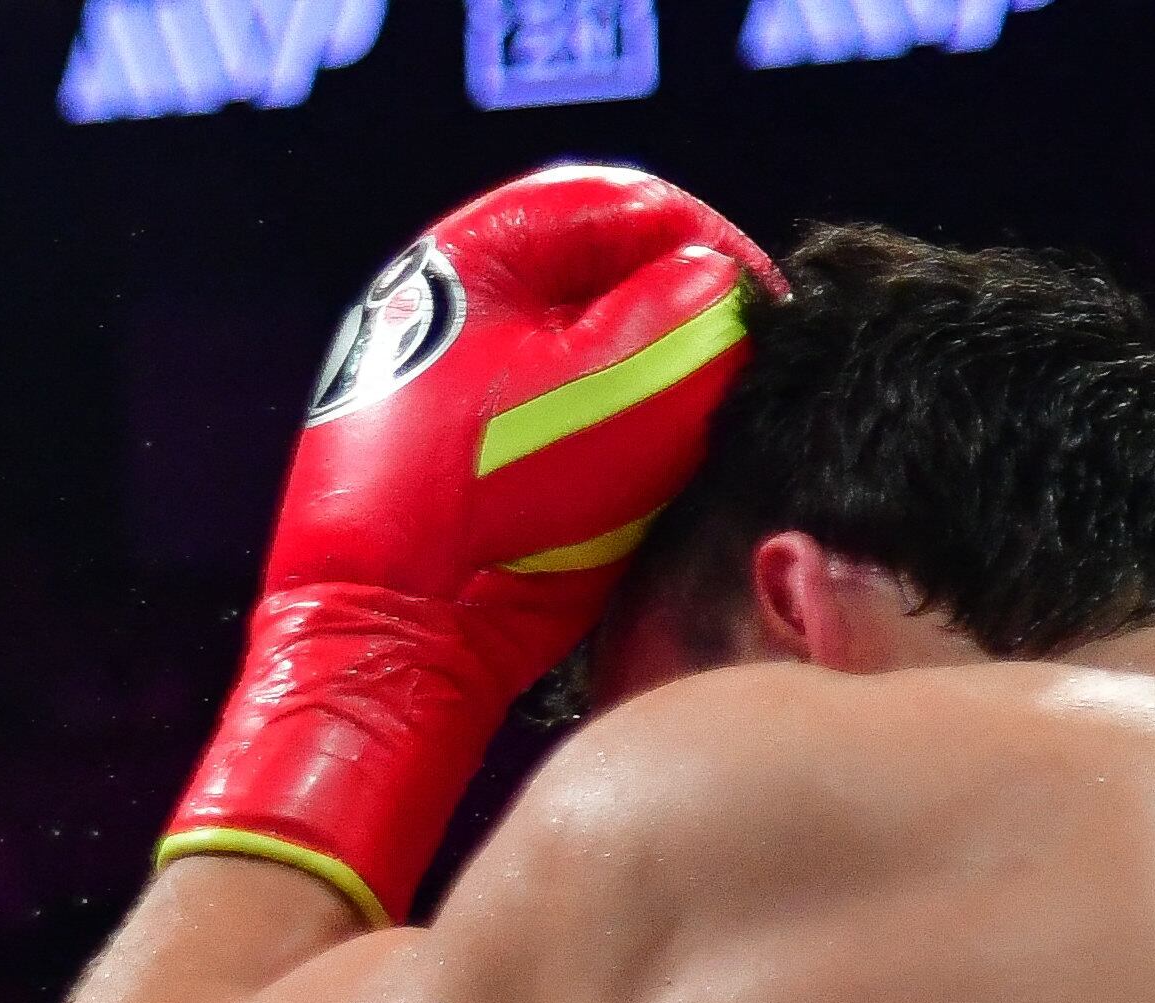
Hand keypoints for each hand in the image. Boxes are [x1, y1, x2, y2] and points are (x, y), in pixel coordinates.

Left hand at [163, 164, 773, 924]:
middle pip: (604, 276)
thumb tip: (719, 288)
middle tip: (739, 373)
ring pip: (586, 352)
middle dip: (680, 320)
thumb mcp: (619, 397)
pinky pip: (556, 422)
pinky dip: (605, 439)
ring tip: (693, 434)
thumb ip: (691, 317)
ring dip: (646, 385)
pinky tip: (636, 483)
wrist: (386, 646)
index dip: (712, 248)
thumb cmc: (481, 515)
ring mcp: (443, 386)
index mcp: (468, 256)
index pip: (622, 204)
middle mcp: (446, 307)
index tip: (767, 309)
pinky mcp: (454, 459)